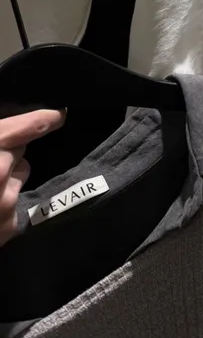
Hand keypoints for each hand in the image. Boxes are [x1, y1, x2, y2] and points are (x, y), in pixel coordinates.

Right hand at [0, 109, 64, 246]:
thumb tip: (8, 134)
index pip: (29, 126)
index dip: (47, 118)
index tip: (61, 114)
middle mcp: (0, 168)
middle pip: (21, 150)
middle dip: (7, 153)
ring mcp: (7, 198)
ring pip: (21, 175)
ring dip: (8, 178)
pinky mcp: (10, 224)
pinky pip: (17, 203)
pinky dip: (4, 205)